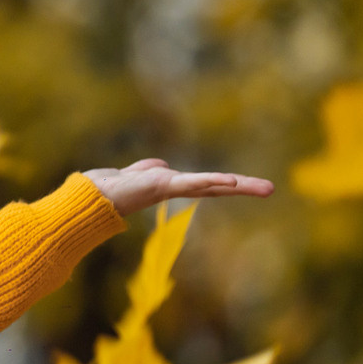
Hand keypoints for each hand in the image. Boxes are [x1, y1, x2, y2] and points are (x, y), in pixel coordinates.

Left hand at [84, 158, 273, 215]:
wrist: (91, 197)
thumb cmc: (110, 187)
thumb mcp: (136, 173)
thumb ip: (148, 169)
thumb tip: (160, 166)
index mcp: (172, 184)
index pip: (206, 183)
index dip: (228, 183)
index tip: (248, 183)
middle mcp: (175, 187)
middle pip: (215, 186)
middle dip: (243, 188)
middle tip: (271, 189)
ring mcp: (170, 187)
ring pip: (210, 185)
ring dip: (238, 185)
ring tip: (264, 188)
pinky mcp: (162, 185)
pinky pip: (192, 183)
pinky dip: (210, 181)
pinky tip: (230, 181)